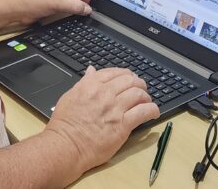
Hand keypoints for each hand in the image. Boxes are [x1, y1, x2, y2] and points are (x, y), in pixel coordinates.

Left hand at [14, 0, 96, 24]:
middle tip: (99, 6)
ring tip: (91, 12)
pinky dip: (75, 11)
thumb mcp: (59, 2)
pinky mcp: (55, 6)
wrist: (18, 9)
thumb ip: (75, 6)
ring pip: (76, 0)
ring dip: (82, 6)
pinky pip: (70, 7)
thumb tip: (88, 9)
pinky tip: (80, 16)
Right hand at [45, 66, 159, 174]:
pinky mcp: (123, 125)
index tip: (129, 79)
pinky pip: (144, 112)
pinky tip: (153, 112)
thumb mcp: (70, 96)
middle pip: (130, 81)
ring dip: (146, 96)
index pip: (114, 73)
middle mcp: (105, 94)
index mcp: (91, 85)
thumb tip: (91, 71)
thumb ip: (83, 83)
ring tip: (147, 101)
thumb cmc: (64, 125)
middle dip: (138, 83)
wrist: (66, 146)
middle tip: (141, 89)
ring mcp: (115, 109)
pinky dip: (152, 110)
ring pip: (139, 94)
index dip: (125, 74)